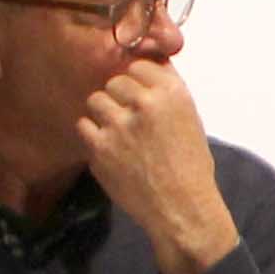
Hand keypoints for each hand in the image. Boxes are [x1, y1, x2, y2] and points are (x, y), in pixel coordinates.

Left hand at [71, 60, 239, 273]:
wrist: (181, 208)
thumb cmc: (190, 167)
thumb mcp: (190, 120)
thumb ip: (167, 93)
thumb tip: (148, 67)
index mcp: (172, 93)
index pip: (140, 65)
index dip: (137, 81)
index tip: (138, 96)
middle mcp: (146, 104)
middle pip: (115, 82)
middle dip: (119, 97)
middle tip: (127, 118)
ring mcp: (120, 125)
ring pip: (96, 100)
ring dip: (103, 114)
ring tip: (116, 133)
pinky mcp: (100, 147)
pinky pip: (83, 126)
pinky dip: (92, 136)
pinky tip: (108, 148)